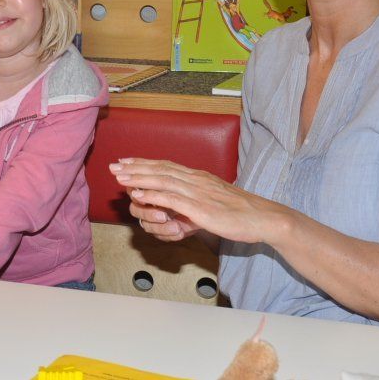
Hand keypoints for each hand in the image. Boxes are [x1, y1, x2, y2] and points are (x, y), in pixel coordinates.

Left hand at [109, 157, 289, 245]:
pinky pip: (172, 200)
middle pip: (160, 170)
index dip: (145, 163)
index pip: (167, 166)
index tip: (127, 161)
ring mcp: (198, 194)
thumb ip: (197, 198)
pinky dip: (153, 195)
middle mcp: (196, 181)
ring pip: (162, 181)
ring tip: (120, 177)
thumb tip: (182, 202)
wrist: (263, 218)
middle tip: (115, 165)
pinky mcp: (201, 209)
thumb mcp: (215, 200)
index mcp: (199, 178)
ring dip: (139, 178)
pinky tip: (139, 195)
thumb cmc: (241, 213)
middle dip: (135, 167)